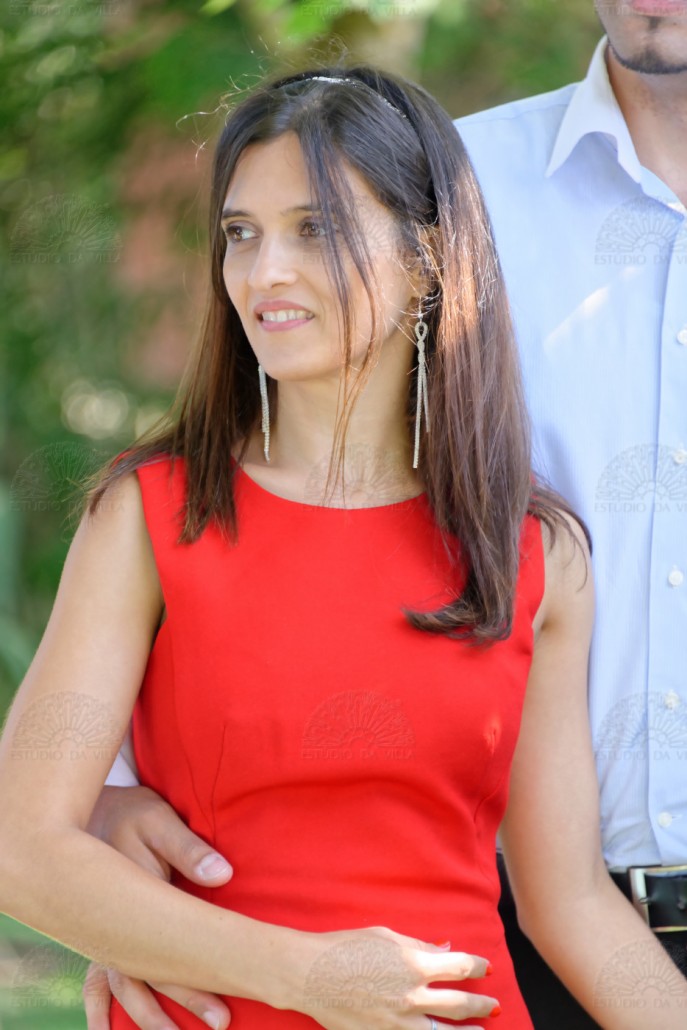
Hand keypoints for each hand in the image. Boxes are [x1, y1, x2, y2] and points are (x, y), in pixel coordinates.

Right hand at [84, 785, 232, 1028]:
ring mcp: (104, 933)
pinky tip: (103, 1029)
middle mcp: (116, 924)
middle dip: (183, 1002)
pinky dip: (101, 1005)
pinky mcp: (100, 934)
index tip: (223, 1009)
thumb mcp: (158, 821)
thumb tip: (223, 875)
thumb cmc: (132, 814)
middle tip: (219, 1024)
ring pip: (124, 984)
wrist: (92, 811)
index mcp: (135, 899)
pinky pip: (97, 978)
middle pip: (150, 975)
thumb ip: (189, 849)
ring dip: (146, 1013)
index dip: (195, 983)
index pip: (170, 951)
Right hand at [297, 926, 498, 1028]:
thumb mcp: (386, 936)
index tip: (486, 968)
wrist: (310, 974)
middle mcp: (412, 996)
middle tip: (495, 1007)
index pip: (459, 967)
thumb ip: (419, 945)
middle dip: (481, 1006)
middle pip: (459, 1005)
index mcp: (415, 964)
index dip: (477, 967)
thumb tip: (444, 949)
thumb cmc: (346, 946)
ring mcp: (398, 1022)